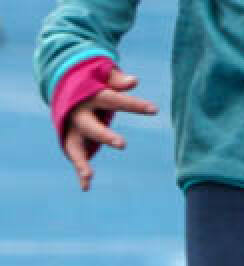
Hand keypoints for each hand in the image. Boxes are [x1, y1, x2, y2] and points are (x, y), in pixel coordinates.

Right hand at [62, 69, 156, 190]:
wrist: (66, 89)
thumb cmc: (95, 83)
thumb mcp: (105, 78)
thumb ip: (118, 81)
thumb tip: (134, 81)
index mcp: (91, 97)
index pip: (113, 100)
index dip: (133, 105)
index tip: (155, 110)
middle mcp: (79, 115)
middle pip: (90, 127)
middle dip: (104, 136)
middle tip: (123, 145)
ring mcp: (73, 129)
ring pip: (74, 146)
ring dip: (81, 161)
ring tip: (89, 176)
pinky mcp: (71, 140)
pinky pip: (75, 157)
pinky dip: (79, 172)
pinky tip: (86, 188)